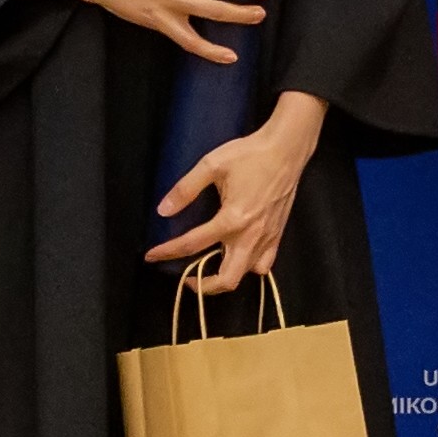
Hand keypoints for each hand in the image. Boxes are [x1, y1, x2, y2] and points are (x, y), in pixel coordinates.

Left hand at [150, 91, 326, 290]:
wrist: (286, 151)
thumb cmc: (249, 155)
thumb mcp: (211, 165)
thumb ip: (186, 189)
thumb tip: (163, 210)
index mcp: (231, 219)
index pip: (192, 244)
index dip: (167, 251)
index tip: (151, 255)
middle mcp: (250, 235)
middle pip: (226, 278)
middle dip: (203, 285)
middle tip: (187, 278)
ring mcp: (266, 238)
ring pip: (246, 275)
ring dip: (226, 277)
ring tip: (212, 268)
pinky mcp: (277, 235)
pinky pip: (264, 264)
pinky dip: (250, 267)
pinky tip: (239, 256)